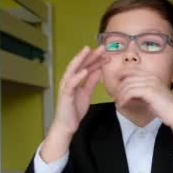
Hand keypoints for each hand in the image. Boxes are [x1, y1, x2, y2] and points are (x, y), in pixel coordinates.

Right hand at [41, 46, 108, 161]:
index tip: (107, 52)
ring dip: (82, 60)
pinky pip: (71, 84)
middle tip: (102, 47)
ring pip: (73, 69)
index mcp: (75, 80)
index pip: (86, 66)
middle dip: (91, 55)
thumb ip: (91, 82)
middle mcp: (69, 80)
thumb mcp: (86, 93)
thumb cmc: (74, 110)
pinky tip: (85, 71)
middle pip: (80, 64)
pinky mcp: (65, 95)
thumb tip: (98, 70)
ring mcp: (66, 87)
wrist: (67, 126)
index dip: (96, 58)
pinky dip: (78, 76)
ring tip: (90, 51)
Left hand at [115, 74, 172, 141]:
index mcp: (152, 77)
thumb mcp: (152, 96)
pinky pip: (130, 92)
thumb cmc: (165, 108)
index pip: (132, 71)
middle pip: (128, 78)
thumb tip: (129, 92)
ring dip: (120, 95)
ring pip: (127, 85)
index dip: (122, 78)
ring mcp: (150, 83)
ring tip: (118, 103)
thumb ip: (142, 91)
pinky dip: (124, 99)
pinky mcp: (149, 91)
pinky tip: (122, 105)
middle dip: (119, 88)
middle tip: (115, 98)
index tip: (117, 88)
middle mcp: (151, 77)